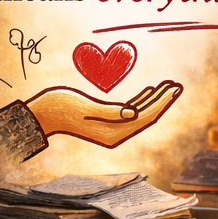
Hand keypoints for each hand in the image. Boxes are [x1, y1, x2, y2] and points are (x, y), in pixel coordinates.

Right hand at [26, 81, 182, 146]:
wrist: (40, 113)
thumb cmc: (60, 108)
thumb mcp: (85, 108)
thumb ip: (110, 112)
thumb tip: (133, 115)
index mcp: (111, 132)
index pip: (144, 118)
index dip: (161, 103)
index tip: (174, 89)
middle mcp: (114, 133)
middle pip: (146, 116)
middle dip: (162, 101)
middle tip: (177, 85)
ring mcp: (110, 128)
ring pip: (139, 113)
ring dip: (153, 99)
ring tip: (169, 86)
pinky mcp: (105, 121)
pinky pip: (129, 112)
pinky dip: (141, 101)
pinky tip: (149, 92)